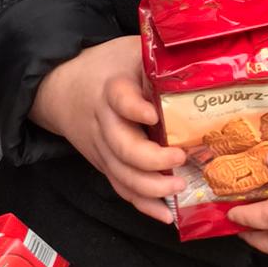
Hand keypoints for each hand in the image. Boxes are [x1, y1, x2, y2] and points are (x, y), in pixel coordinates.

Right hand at [30, 36, 185, 224]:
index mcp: (112, 89)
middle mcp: (105, 122)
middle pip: (122, 148)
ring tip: (180, 187)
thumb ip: (159, 57)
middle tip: (180, 158)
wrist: (62, 86)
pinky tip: (166, 215)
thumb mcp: (131, 51)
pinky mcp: (105, 164)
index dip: (134, 108)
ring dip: (151, 188)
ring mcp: (104, 148)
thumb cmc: (107, 67)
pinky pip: (122, 188)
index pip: (119, 100)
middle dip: (153, 160)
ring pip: (122, 175)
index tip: (153, 114)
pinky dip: (143, 205)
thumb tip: (206, 58)